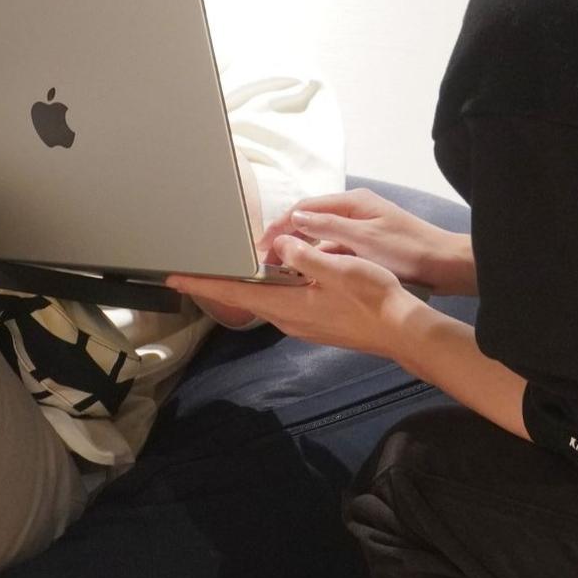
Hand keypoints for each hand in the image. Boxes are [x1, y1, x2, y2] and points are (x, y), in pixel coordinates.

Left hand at [169, 235, 431, 359]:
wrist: (402, 331)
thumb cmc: (372, 299)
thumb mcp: (336, 269)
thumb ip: (303, 255)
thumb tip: (279, 246)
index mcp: (287, 306)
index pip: (234, 294)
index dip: (202, 284)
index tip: (174, 279)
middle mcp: (288, 319)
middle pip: (245, 298)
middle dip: (221, 281)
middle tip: (198, 264)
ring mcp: (302, 323)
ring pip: (266, 299)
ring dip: (248, 282)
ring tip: (233, 264)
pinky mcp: (316, 322)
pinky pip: (283, 301)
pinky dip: (271, 286)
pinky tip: (279, 272)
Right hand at [261, 189, 476, 296]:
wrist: (444, 266)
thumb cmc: (407, 251)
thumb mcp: (364, 239)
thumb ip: (328, 227)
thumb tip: (294, 218)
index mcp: (352, 203)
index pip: (304, 208)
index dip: (280, 225)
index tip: (261, 246)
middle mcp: (353, 211)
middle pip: (310, 220)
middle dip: (286, 238)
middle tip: (264, 260)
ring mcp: (360, 228)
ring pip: (321, 237)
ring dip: (301, 250)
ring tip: (280, 270)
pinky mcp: (366, 245)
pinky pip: (334, 249)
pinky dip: (319, 258)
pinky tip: (308, 274)